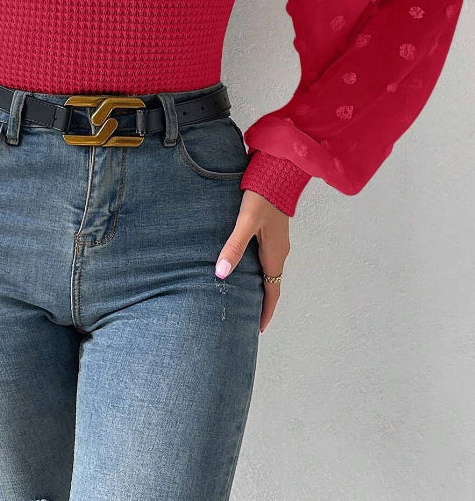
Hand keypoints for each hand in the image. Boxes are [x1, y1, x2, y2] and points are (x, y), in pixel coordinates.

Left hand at [214, 189, 290, 332]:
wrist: (278, 172)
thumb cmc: (263, 196)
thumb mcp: (245, 222)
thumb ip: (233, 246)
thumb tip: (221, 273)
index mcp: (274, 253)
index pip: (272, 291)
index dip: (266, 311)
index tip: (258, 329)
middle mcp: (279, 251)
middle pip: (271, 283)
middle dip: (261, 302)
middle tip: (248, 317)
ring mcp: (277, 241)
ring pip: (269, 270)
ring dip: (260, 286)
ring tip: (245, 297)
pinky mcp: (272, 231)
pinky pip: (267, 258)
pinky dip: (258, 270)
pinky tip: (244, 267)